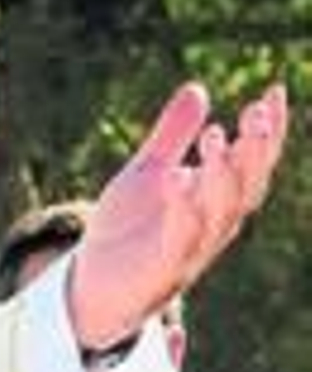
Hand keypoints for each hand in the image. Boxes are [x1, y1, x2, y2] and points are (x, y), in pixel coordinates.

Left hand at [69, 82, 288, 348]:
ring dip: (222, 176)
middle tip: (258, 112)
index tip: (275, 90)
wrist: (96, 283)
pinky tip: (176, 177)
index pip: (252, 163)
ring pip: (218, 212)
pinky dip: (181, 209)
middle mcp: (213, 226)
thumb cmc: (130, 227)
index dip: (269, 131)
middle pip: (245, 187)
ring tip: (218, 135)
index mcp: (216, 202)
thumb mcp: (150, 171)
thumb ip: (173, 134)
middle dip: (255, 152)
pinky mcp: (161, 267)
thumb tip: (199, 88)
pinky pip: (177, 238)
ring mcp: (190, 248)